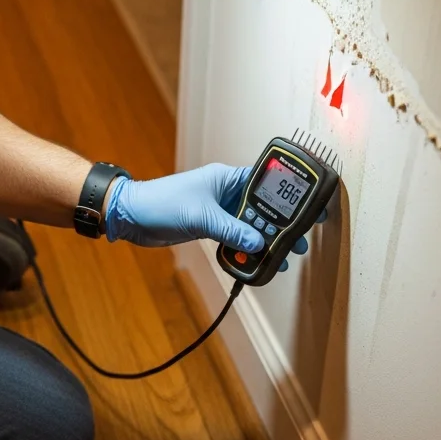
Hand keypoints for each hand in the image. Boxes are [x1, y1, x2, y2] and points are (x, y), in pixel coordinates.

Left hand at [104, 163, 323, 269]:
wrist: (131, 216)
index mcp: (227, 178)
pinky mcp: (210, 226)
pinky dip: (246, 249)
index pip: (266, 182)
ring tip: (282, 257)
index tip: (309, 208)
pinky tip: (257, 261)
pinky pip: (236, 238)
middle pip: (263, 209)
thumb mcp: (201, 217)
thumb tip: (260, 244)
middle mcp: (226, 192)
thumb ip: (232, 230)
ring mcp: (219, 210)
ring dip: (265, 241)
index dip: (289, 194)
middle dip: (281, 226)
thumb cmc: (162, 203)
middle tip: (299, 242)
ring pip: (251, 226)